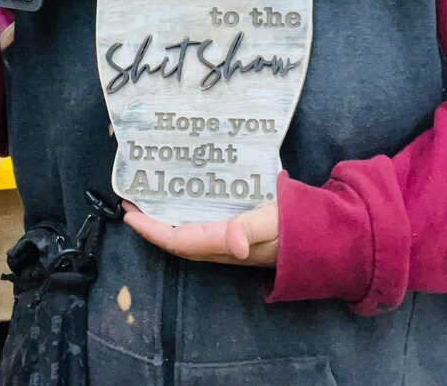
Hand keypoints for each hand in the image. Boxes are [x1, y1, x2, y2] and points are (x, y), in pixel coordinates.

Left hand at [122, 200, 278, 266]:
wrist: (317, 237)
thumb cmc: (293, 226)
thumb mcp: (273, 222)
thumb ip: (251, 229)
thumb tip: (232, 241)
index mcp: (224, 242)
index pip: (178, 240)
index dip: (151, 230)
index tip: (129, 214)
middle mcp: (220, 246)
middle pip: (176, 241)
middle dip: (150, 225)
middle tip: (129, 202)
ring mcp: (226, 242)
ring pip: (186, 236)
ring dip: (164, 221)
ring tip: (147, 199)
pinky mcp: (234, 234)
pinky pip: (199, 229)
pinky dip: (182, 216)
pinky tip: (180, 199)